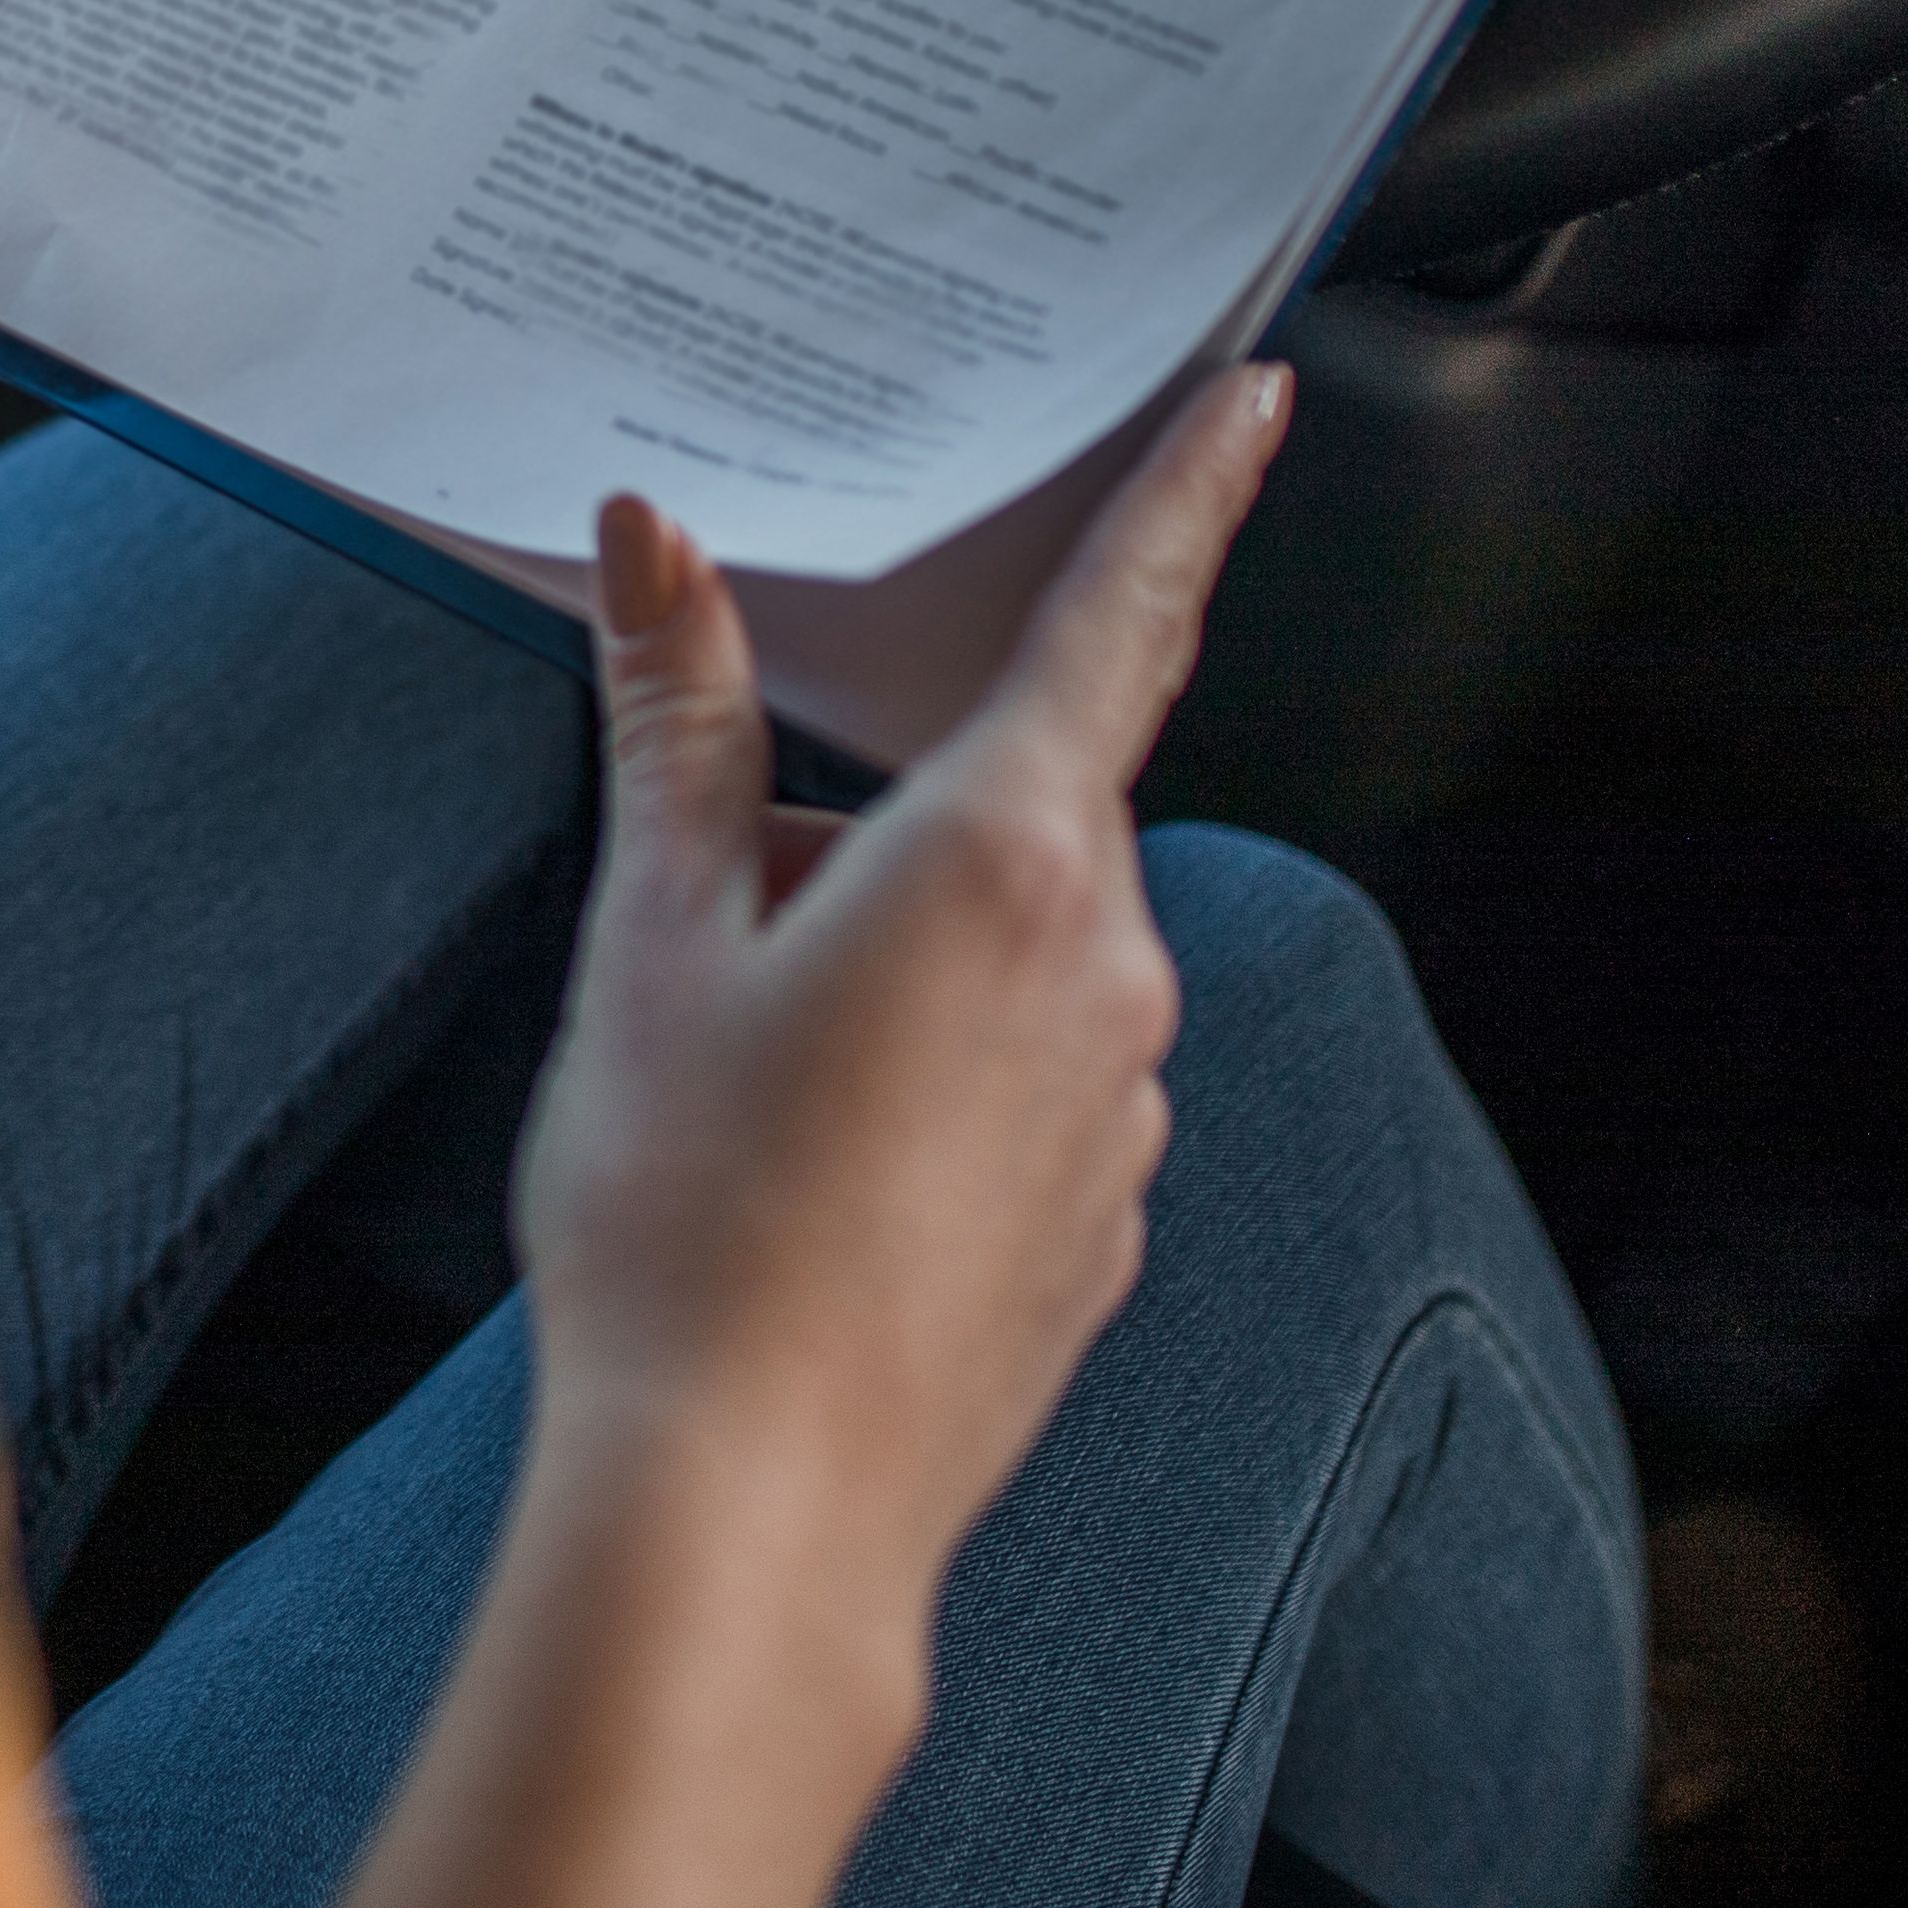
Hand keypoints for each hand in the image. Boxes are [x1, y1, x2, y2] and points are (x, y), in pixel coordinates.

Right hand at [502, 364, 1297, 1707]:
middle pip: (1024, 801)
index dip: (1188, 497)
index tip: (1257, 401)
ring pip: (1024, 946)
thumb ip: (671, 727)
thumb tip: (652, 544)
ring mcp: (1122, 1104)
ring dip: (905, 947)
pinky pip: (1031, 1076)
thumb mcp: (650, 941)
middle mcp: (1105, 967)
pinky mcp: (1104, 1216)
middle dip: (894, 809)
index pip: (1122, 622)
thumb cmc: (685, 1223)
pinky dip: (935, 1069)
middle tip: (734, 897)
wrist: (752, 1506)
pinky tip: (813, 1157)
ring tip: (746, 1064)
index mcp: (1002, 859)